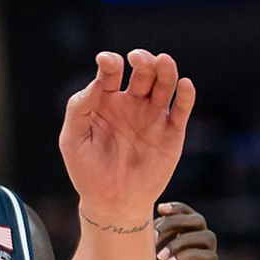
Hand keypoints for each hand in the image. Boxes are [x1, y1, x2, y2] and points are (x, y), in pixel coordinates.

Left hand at [59, 50, 194, 226]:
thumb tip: (93, 83)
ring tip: (162, 61)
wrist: (111, 202)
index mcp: (105, 101)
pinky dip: (186, 95)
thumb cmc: (87, 171)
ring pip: (164, 84)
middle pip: (142, 72)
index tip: (106, 60)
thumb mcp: (72, 139)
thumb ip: (79, 109)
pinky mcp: (171, 131)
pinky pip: (181, 109)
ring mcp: (152, 115)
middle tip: (137, 57)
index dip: (109, 63)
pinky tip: (184, 85)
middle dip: (142, 60)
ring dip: (165, 70)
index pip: (110, 74)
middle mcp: (131, 103)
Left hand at [146, 201, 217, 259]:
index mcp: (178, 247)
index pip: (189, 218)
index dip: (179, 209)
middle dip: (177, 222)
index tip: (160, 207)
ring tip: (159, 257)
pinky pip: (210, 259)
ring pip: (207, 238)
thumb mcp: (136, 259)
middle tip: (154, 234)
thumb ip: (145, 237)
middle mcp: (193, 258)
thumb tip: (147, 209)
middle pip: (199, 223)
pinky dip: (189, 256)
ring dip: (181, 241)